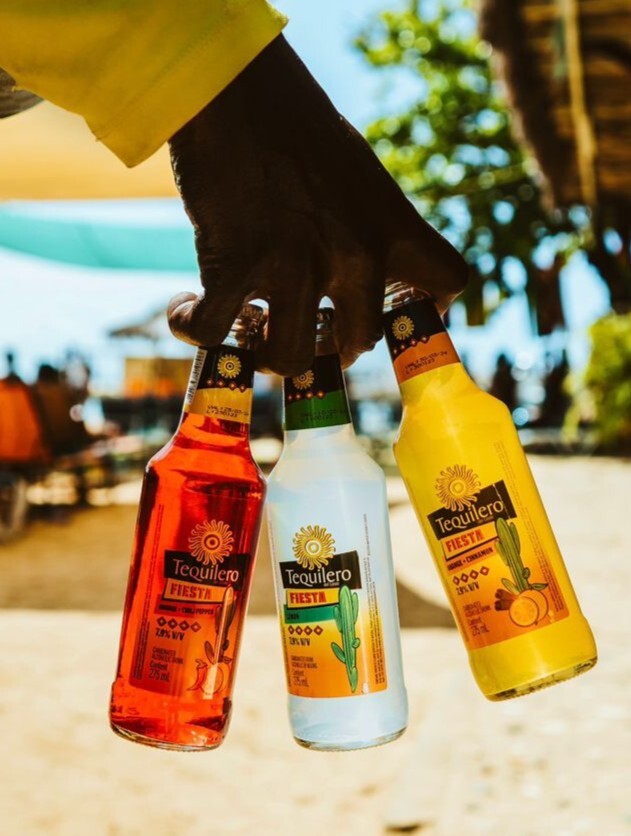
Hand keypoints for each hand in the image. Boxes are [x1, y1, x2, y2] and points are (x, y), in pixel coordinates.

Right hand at [168, 36, 466, 375]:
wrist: (235, 87)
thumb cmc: (294, 125)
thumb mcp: (357, 172)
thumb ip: (370, 224)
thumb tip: (362, 267)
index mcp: (391, 225)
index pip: (447, 280)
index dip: (428, 306)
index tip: (396, 310)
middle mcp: (354, 253)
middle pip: (360, 343)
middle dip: (333, 347)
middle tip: (311, 332)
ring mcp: (294, 265)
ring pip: (290, 359)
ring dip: (269, 356)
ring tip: (251, 330)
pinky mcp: (234, 266)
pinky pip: (213, 332)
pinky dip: (193, 329)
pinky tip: (186, 312)